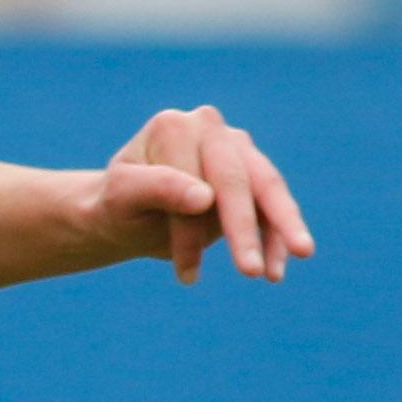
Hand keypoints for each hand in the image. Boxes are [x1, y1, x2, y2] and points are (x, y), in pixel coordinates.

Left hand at [92, 105, 314, 286]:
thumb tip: (205, 198)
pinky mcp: (254, 172)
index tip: (186, 273)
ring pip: (268, 187)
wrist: (128, 214)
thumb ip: (157, 189)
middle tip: (250, 273)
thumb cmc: (119, 206)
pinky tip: (275, 273)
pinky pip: (274, 205)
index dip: (191, 229)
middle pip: (236, 180)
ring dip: (282, 229)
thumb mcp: (121, 199)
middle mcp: (210, 128)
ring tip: (282, 270)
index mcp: (174, 128)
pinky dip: (278, 239)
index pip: (191, 179)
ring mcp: (236, 147)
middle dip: (243, 230)